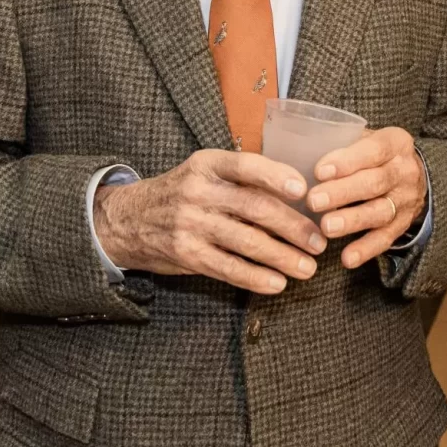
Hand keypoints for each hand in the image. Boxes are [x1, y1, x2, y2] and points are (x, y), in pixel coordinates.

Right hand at [94, 150, 325, 293]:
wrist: (127, 219)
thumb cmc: (181, 193)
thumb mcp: (204, 172)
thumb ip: (241, 180)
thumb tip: (298, 195)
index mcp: (207, 164)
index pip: (246, 165)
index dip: (276, 176)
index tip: (304, 190)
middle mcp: (198, 191)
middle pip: (254, 207)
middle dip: (293, 226)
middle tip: (319, 241)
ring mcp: (190, 224)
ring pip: (246, 241)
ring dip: (282, 257)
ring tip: (308, 268)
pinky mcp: (186, 254)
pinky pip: (227, 268)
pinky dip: (256, 278)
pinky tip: (277, 283)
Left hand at [306, 126, 426, 268]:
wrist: (414, 176)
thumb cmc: (374, 154)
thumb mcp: (365, 138)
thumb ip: (341, 143)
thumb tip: (297, 151)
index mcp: (395, 143)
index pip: (373, 150)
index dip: (346, 161)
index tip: (319, 172)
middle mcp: (404, 172)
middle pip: (375, 183)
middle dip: (342, 193)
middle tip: (314, 201)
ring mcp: (405, 201)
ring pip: (380, 212)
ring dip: (352, 221)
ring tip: (326, 227)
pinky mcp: (402, 226)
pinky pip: (385, 239)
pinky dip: (365, 250)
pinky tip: (347, 258)